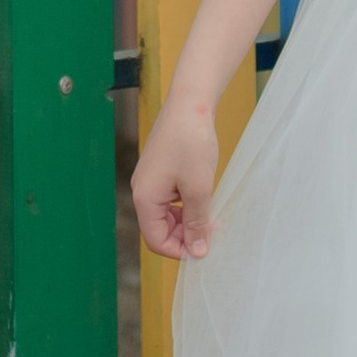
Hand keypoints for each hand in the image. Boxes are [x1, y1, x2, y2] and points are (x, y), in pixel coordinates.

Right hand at [132, 90, 222, 261]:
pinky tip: (205, 198)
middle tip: (213, 230)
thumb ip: (196, 223)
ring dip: (189, 221)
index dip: (179, 250)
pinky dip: (187, 205)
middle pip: (160, 230)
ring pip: (167, 216)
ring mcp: (151, 182)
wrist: (189, 104)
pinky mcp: (161, 172)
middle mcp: (142, 192)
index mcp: (145, 199)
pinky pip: (171, 200)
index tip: (204, 249)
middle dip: (186, 235)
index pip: (156, 241)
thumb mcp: (199, 188)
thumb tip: (197, 252)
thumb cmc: (192, 142)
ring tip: (212, 216)